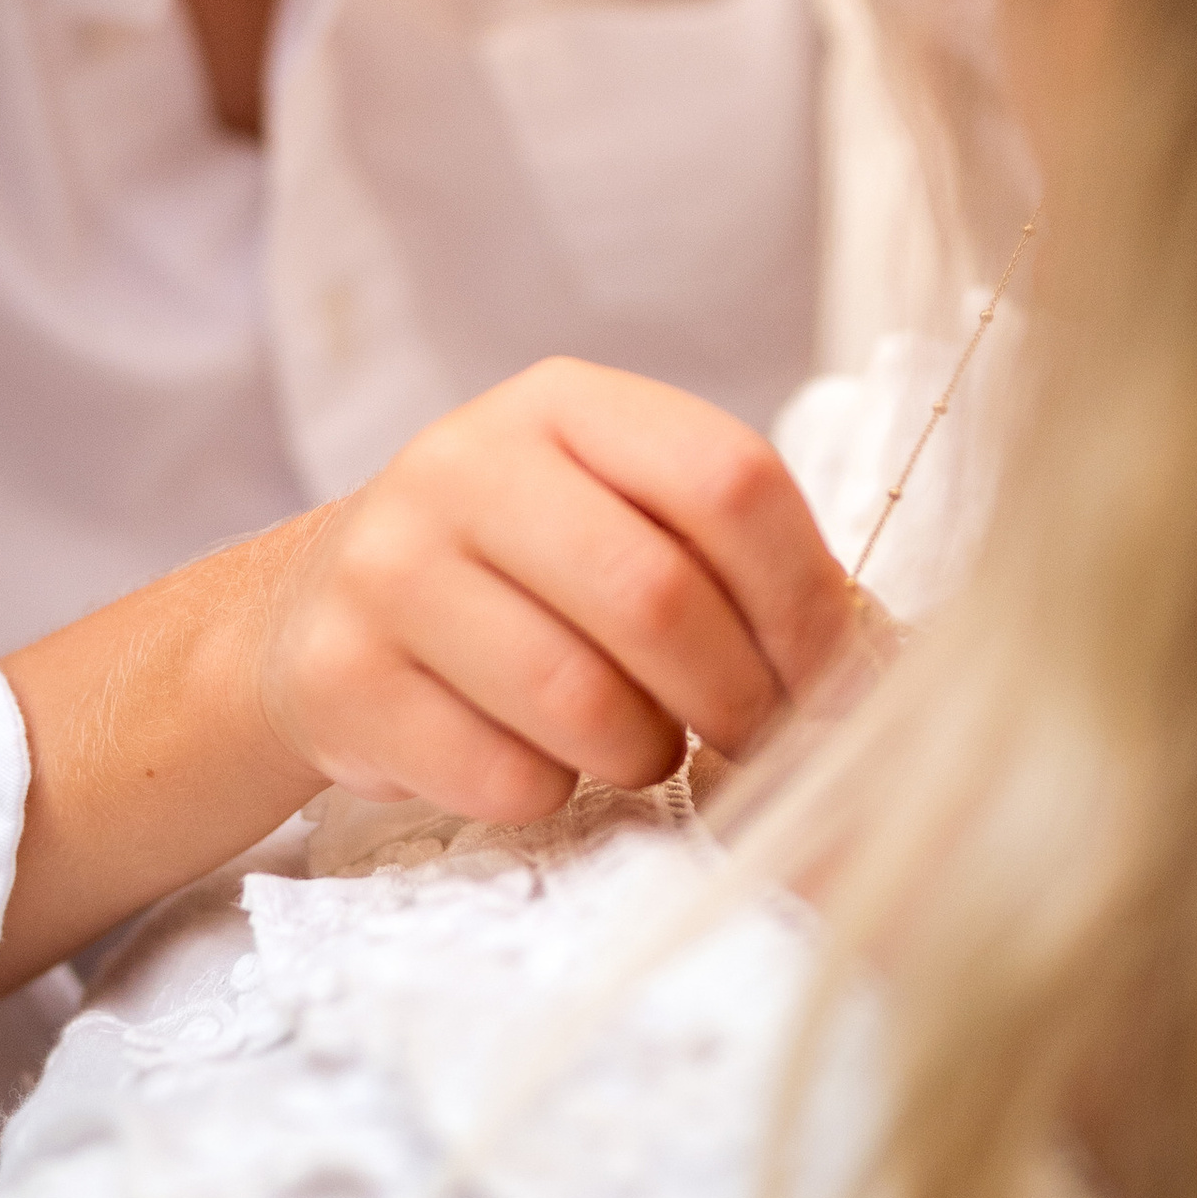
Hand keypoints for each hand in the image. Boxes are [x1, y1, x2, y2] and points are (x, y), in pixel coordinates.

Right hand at [258, 358, 856, 823]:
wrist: (318, 609)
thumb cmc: (521, 571)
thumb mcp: (618, 514)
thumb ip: (737, 563)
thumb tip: (878, 675)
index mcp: (565, 403)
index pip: (727, 479)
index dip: (805, 597)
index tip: (832, 678)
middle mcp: (467, 462)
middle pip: (658, 599)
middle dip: (738, 700)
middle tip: (757, 743)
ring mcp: (390, 566)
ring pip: (581, 702)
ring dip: (646, 754)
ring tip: (639, 742)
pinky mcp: (341, 677)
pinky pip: (503, 776)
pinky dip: (551, 794)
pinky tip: (538, 759)